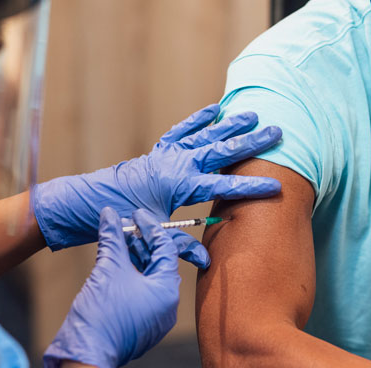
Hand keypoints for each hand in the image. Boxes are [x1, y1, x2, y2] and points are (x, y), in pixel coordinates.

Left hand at [33, 104, 281, 267]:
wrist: (93, 201)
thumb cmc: (123, 219)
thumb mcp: (153, 233)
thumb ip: (180, 246)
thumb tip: (205, 260)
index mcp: (180, 184)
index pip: (223, 185)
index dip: (252, 187)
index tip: (278, 186)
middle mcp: (177, 163)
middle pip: (221, 150)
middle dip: (251, 142)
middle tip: (277, 132)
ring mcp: (168, 154)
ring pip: (205, 136)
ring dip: (230, 125)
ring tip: (252, 115)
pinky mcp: (159, 150)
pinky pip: (182, 131)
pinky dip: (198, 120)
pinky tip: (213, 110)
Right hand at [43, 208, 180, 367]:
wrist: (86, 353)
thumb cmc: (101, 315)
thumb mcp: (108, 268)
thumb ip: (113, 238)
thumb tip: (110, 215)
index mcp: (166, 290)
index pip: (166, 248)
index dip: (150, 227)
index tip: (136, 213)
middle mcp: (166, 304)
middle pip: (157, 262)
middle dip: (140, 241)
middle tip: (124, 224)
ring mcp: (153, 315)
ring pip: (147, 277)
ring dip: (133, 256)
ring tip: (116, 239)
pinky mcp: (140, 322)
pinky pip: (139, 291)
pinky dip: (129, 273)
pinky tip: (113, 261)